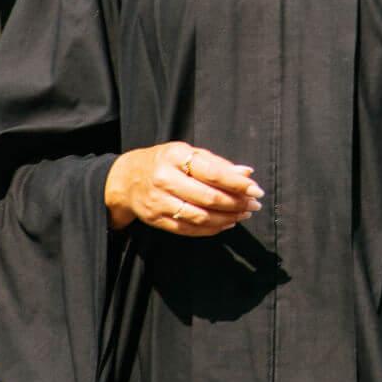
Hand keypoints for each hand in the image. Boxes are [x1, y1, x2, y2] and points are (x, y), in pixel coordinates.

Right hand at [105, 142, 263, 234]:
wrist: (125, 179)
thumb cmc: (164, 162)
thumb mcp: (186, 153)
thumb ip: (216, 163)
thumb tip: (247, 173)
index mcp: (174, 156)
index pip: (211, 172)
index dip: (236, 183)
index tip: (256, 190)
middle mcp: (164, 179)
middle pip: (207, 197)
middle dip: (235, 203)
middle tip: (254, 204)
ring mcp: (159, 202)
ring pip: (200, 217)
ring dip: (227, 218)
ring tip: (243, 214)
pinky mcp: (156, 220)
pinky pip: (189, 229)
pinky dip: (212, 229)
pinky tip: (226, 223)